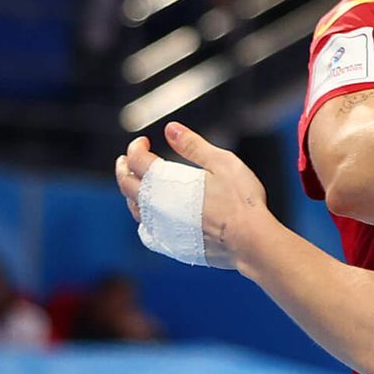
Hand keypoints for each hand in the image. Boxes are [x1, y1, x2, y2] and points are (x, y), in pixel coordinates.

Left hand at [114, 122, 272, 269]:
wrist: (250, 240)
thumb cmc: (240, 200)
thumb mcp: (221, 163)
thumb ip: (193, 145)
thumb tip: (170, 129)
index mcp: (164, 182)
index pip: (137, 159)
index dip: (136, 147)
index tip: (143, 142)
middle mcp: (156, 205)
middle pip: (127, 184)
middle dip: (124, 168)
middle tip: (125, 160)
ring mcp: (161, 227)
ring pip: (134, 208)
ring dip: (131, 193)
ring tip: (136, 185)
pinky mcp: (170, 245)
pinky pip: (147, 231)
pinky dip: (144, 220)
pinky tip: (152, 217)